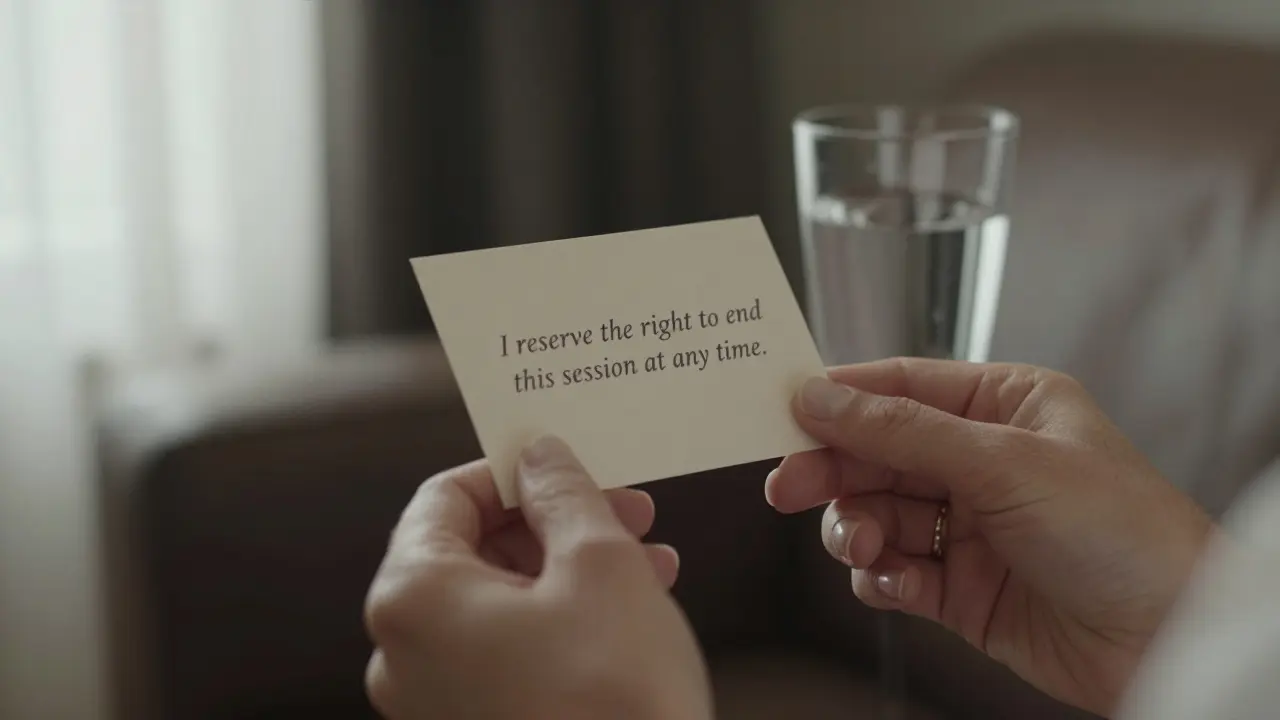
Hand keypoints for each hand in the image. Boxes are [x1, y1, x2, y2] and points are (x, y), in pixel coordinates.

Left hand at [364, 437, 711, 719]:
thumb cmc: (613, 697)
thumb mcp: (601, 566)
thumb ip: (564, 494)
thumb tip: (540, 456)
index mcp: (414, 597)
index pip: (446, 496)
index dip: (513, 469)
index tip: (571, 462)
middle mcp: (403, 653)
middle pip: (473, 550)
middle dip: (555, 522)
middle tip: (629, 510)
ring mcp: (432, 704)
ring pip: (497, 604)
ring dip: (569, 570)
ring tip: (649, 560)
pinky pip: (504, 656)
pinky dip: (559, 624)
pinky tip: (628, 616)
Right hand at [767, 359, 1213, 715]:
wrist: (1171, 639)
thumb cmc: (1119, 530)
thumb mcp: (1002, 462)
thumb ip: (901, 431)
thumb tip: (821, 397)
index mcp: (1004, 407)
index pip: (901, 386)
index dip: (840, 397)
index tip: (783, 409)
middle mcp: (981, 461)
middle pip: (877, 453)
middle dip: (832, 470)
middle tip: (787, 486)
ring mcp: (969, 526)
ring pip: (876, 513)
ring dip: (853, 529)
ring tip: (858, 546)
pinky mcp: (959, 587)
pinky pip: (893, 571)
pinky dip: (879, 576)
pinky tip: (890, 581)